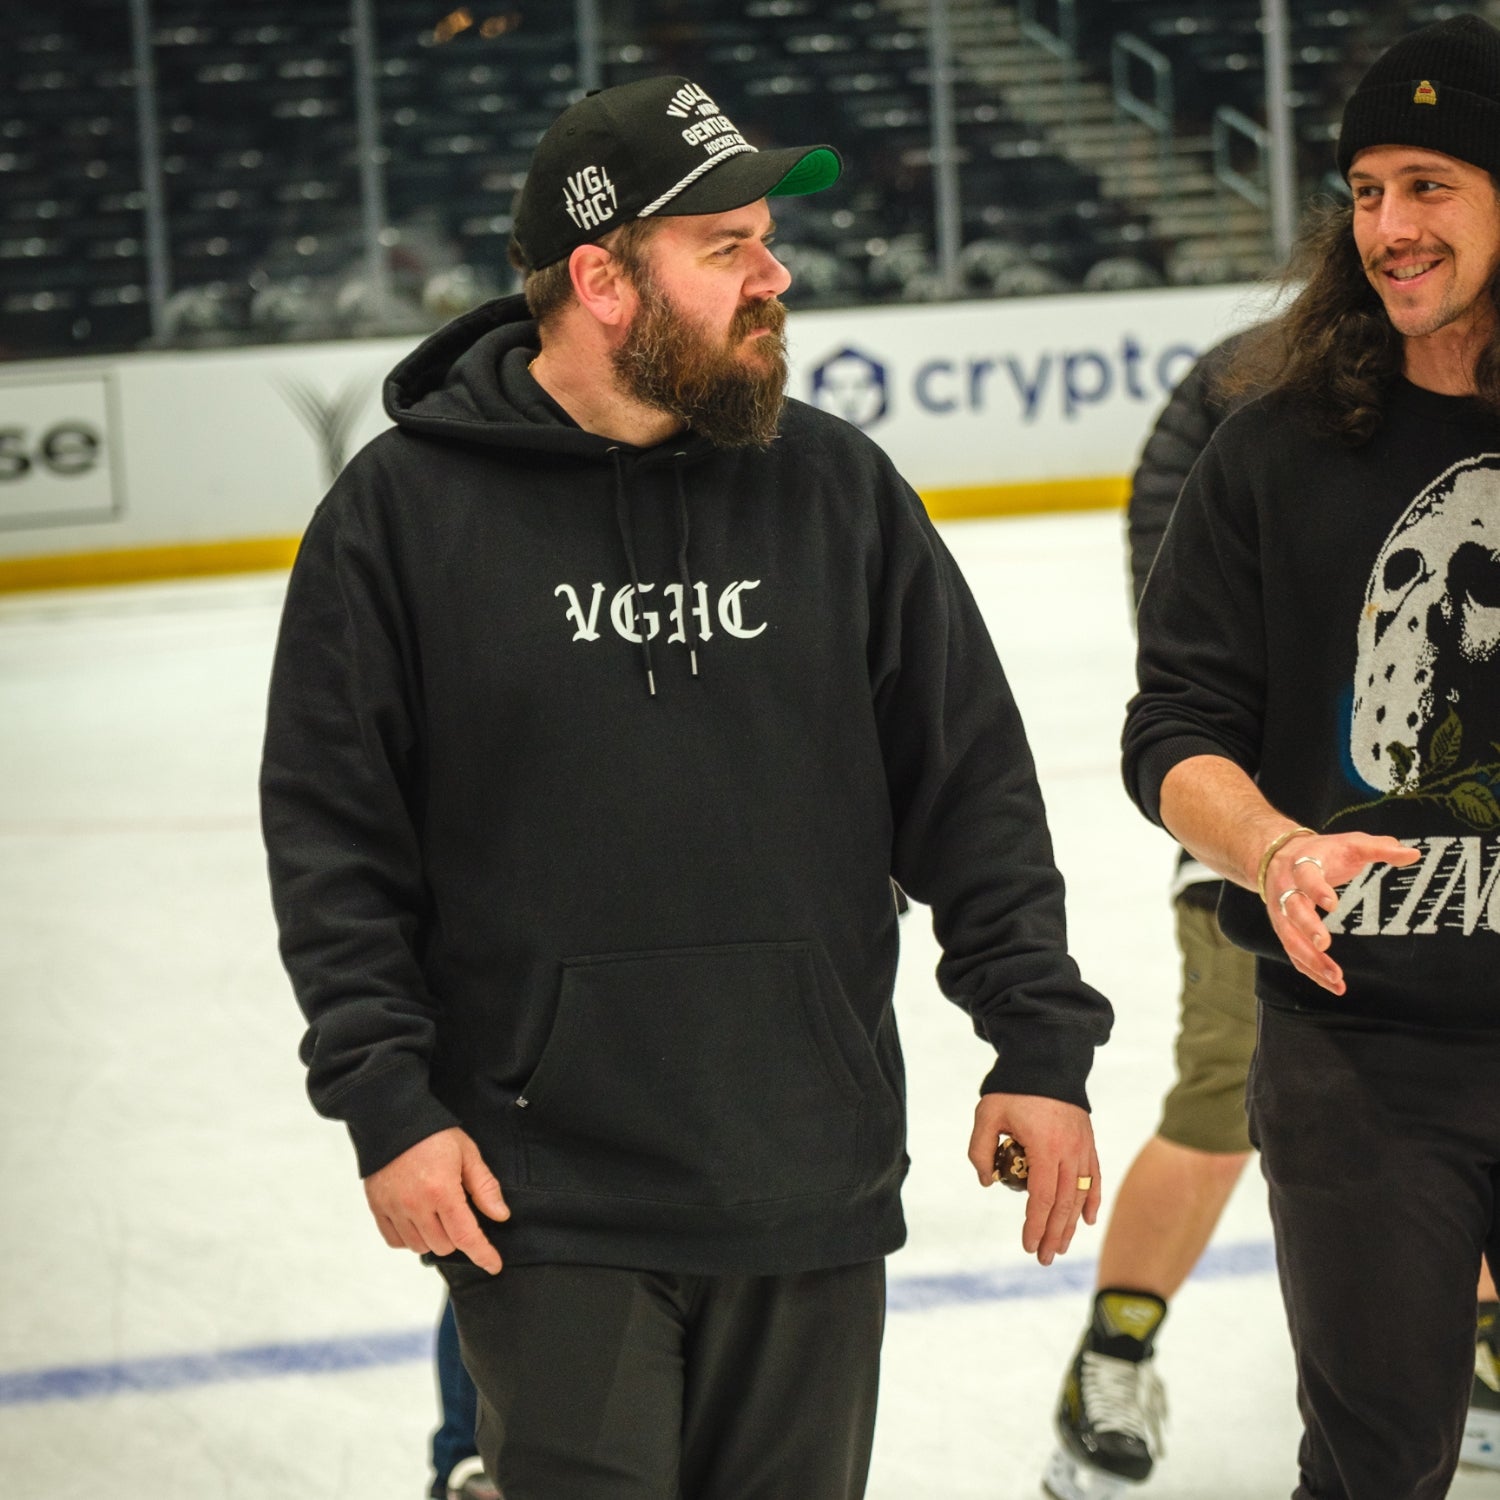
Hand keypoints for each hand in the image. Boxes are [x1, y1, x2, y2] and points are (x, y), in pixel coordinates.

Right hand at [363, 1126, 509, 1273]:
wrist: (392, 1119)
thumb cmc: (434, 1133)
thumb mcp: (468, 1153)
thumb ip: (484, 1187)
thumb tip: (500, 1216)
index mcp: (442, 1190)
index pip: (466, 1236)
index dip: (483, 1254)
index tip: (494, 1265)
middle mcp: (415, 1205)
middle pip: (444, 1246)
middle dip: (458, 1236)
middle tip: (459, 1212)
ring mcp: (393, 1208)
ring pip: (420, 1247)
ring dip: (434, 1237)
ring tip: (437, 1212)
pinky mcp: (377, 1208)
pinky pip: (396, 1241)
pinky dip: (410, 1237)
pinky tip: (418, 1219)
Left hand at [967, 1093, 1099, 1265]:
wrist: (1045, 1059)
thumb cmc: (1013, 1089)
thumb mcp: (987, 1114)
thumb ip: (980, 1148)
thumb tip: (987, 1181)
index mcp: (1044, 1146)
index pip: (1042, 1197)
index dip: (1035, 1224)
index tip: (1027, 1244)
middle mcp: (1069, 1151)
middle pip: (1063, 1203)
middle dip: (1053, 1234)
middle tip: (1043, 1258)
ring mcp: (1082, 1147)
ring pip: (1080, 1195)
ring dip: (1071, 1224)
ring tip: (1060, 1247)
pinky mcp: (1088, 1141)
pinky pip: (1093, 1176)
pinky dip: (1092, 1199)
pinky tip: (1087, 1221)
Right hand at [1263, 831, 1418, 993]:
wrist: (1276, 855)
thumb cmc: (1321, 852)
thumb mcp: (1350, 843)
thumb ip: (1380, 848)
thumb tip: (1413, 854)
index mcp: (1302, 865)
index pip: (1306, 876)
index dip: (1316, 889)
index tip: (1332, 904)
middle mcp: (1286, 890)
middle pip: (1292, 910)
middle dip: (1306, 927)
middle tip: (1323, 944)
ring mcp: (1281, 912)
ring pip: (1290, 938)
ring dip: (1309, 958)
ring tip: (1335, 977)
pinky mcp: (1283, 929)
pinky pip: (1293, 953)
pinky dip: (1310, 970)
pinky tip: (1332, 984)